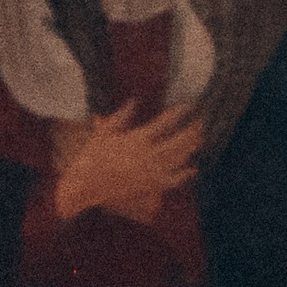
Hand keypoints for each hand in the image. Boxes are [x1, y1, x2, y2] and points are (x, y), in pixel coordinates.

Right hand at [51, 102, 201, 227]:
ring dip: (190, 148)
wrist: (84, 185)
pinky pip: (171, 180)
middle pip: (177, 140)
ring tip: (200, 139)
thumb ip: (121, 116)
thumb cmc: (91, 157)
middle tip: (201, 122)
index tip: (188, 106)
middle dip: (191, 130)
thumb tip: (134, 100)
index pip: (165, 122)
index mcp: (137, 139)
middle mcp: (147, 155)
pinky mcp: (148, 186)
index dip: (178, 113)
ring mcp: (149, 172)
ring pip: (177, 159)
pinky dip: (184, 175)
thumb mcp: (103, 132)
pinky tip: (193, 169)